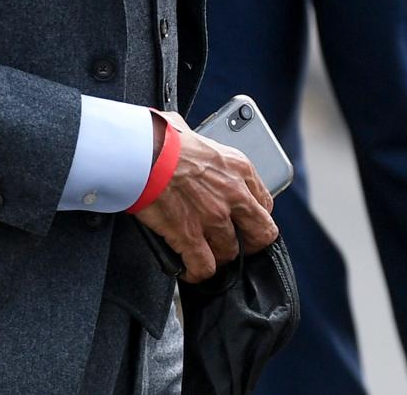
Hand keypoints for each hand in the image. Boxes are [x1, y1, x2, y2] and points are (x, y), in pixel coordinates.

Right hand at [135, 112, 277, 282]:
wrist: (141, 151)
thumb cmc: (162, 138)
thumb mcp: (196, 134)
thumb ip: (204, 149)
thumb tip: (191, 145)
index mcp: (238, 167)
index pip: (264, 203)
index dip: (253, 217)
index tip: (244, 220)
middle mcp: (233, 194)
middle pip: (261, 234)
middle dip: (249, 244)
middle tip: (235, 245)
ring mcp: (213, 217)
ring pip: (229, 254)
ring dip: (217, 256)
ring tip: (204, 254)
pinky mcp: (191, 236)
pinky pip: (204, 267)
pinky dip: (196, 272)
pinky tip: (188, 268)